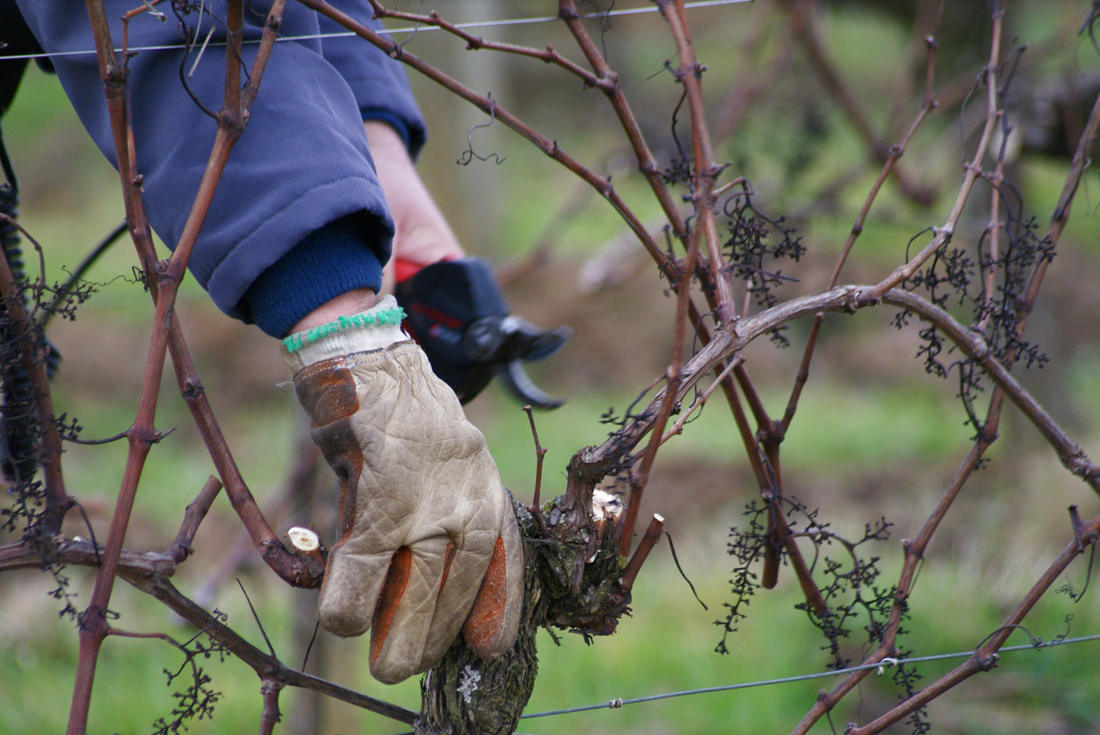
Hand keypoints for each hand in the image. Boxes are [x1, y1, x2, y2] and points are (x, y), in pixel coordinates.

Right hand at [282, 296, 523, 683]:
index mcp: (486, 490)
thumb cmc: (407, 418)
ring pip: (415, 589)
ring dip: (396, 634)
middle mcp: (466, 499)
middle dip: (434, 636)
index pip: (504, 563)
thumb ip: (450, 510)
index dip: (497, 610)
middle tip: (409, 664)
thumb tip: (429, 578)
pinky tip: (341, 620)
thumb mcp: (451, 461)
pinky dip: (349, 602)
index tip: (489, 648)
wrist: (371, 361)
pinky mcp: (379, 497)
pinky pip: (364, 568)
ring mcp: (424, 500)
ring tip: (384, 666)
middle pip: (456, 587)